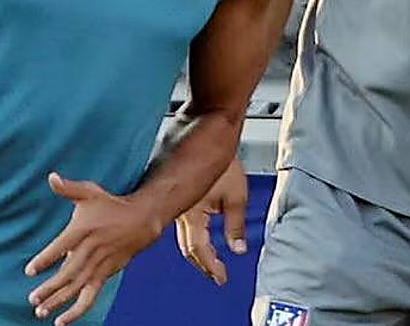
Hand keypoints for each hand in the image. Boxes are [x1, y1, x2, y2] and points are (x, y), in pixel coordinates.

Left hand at [25, 173, 163, 324]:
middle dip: (51, 288)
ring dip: (60, 301)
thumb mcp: (90, 192)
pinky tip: (62, 321)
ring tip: (41, 311)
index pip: (62, 247)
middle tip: (33, 299)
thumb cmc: (110, 205)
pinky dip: (77, 310)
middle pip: (69, 272)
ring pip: (78, 287)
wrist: (141, 220)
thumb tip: (51, 177)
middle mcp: (92, 249)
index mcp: (84, 229)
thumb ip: (69, 188)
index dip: (46, 259)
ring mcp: (100, 264)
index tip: (30, 270)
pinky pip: (90, 296)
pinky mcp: (105, 274)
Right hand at [175, 157, 248, 284]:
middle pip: (186, 247)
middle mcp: (177, 210)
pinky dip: (189, 234)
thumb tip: (238, 249)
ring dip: (196, 250)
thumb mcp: (236, 196)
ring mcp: (172, 201)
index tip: (220, 278)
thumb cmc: (223, 160)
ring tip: (210, 260)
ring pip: (181, 235)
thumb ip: (236, 226)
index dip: (210, 267)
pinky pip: (177, 219)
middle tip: (216, 273)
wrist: (208, 132)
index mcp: (190, 213)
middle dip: (202, 263)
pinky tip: (197, 234)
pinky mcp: (171, 193)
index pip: (198, 250)